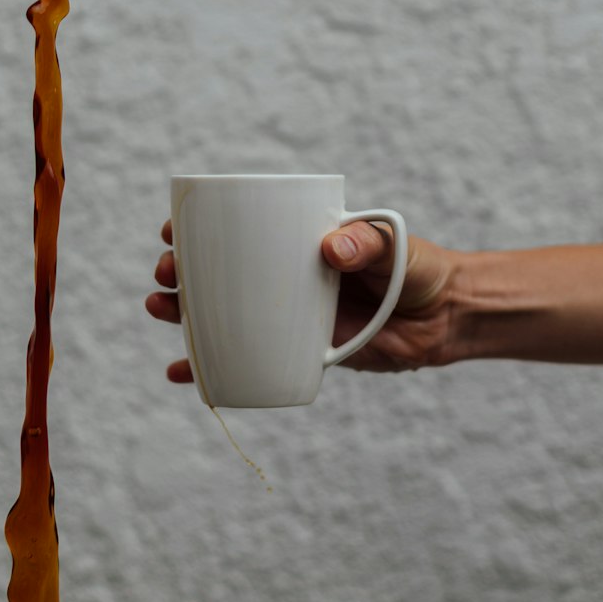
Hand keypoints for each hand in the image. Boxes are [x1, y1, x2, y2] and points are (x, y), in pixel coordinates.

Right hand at [145, 219, 462, 380]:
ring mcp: (286, 316)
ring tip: (157, 308)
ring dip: (181, 313)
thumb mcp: (395, 246)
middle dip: (179, 271)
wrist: (445, 319)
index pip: (238, 229)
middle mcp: (283, 277)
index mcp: (297, 242)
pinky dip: (210, 370)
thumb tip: (332, 249)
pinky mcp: (296, 353)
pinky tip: (181, 373)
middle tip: (165, 274)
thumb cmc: (419, 269)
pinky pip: (244, 359)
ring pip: (220, 314)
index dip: (198, 228)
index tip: (173, 230)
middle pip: (216, 272)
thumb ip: (367, 242)